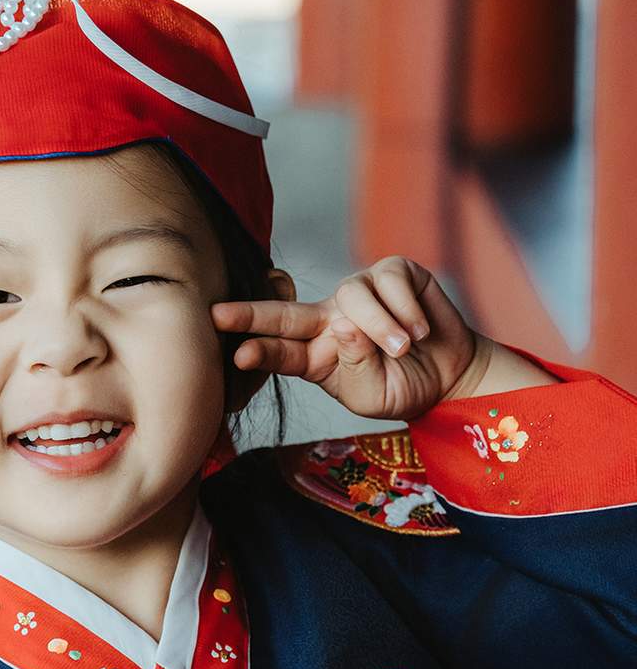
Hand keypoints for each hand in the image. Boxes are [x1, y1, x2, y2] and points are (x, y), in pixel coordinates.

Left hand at [212, 256, 495, 421]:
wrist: (449, 376)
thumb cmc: (402, 387)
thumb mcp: (371, 396)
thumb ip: (353, 368)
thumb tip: (345, 326)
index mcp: (316, 355)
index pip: (281, 351)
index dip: (260, 351)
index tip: (238, 356)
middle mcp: (329, 320)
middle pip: (286, 314)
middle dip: (251, 314)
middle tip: (220, 316)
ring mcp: (358, 294)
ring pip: (352, 296)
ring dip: (381, 326)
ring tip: (404, 348)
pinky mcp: (392, 273)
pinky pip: (389, 281)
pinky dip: (407, 308)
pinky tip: (421, 329)